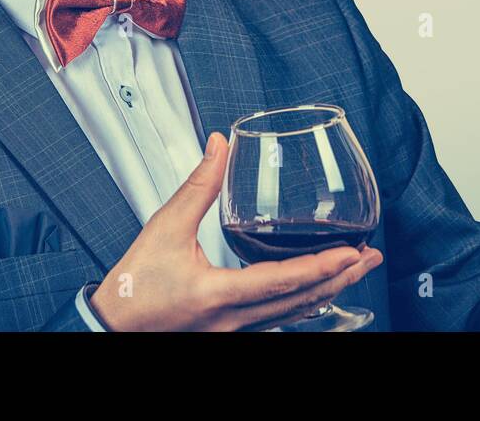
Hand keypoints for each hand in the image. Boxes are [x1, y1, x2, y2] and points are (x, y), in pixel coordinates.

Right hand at [88, 132, 383, 330]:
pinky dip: (302, 304)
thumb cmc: (132, 286)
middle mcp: (232, 320)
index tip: (350, 254)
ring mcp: (233, 332)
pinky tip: (315, 294)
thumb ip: (197, 186)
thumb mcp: (163, 229)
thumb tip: (219, 146)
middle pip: (299, 303)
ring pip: (291, 314)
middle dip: (339, 279)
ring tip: (353, 271)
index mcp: (217, 294)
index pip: (281, 281)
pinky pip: (276, 320)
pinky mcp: (229, 333)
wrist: (110, 328)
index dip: (319, 267)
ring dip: (326, 291)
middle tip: (369, 258)